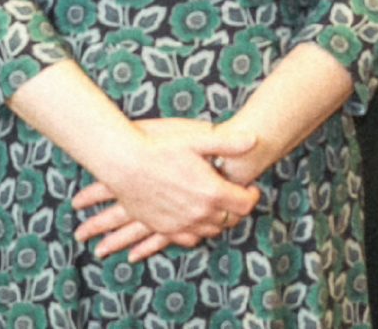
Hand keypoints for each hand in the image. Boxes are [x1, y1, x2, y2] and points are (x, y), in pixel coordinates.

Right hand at [70, 120, 258, 258]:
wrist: (123, 163)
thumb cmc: (159, 147)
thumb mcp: (197, 139)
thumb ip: (228, 142)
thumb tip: (254, 140)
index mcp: (212, 192)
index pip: (245, 204)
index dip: (252, 195)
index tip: (250, 187)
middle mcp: (199, 213)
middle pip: (231, 219)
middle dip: (237, 208)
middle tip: (236, 194)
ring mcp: (181, 224)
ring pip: (211, 231)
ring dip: (219, 220)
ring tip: (218, 205)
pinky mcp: (163, 228)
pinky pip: (189, 239)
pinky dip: (198, 231)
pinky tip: (197, 219)